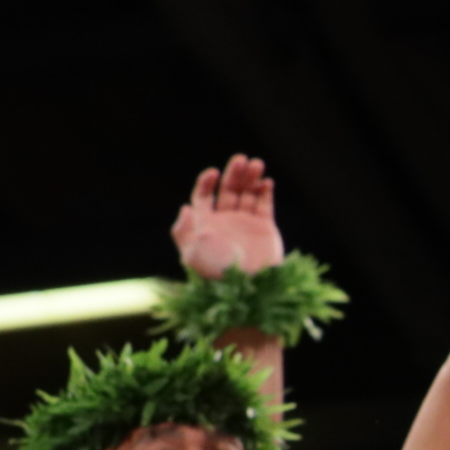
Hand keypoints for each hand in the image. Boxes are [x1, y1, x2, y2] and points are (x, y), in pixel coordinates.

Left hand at [170, 153, 284, 278]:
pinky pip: (264, 205)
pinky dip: (265, 192)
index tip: (213, 173)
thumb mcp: (191, 253)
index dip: (207, 182)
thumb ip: (184, 229)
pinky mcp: (265, 229)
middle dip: (233, 174)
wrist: (248, 289)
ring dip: (251, 178)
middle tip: (241, 160)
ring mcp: (245, 224)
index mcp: (205, 225)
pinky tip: (266, 181)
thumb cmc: (216, 272)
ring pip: (247, 194)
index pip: (204, 196)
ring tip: (256, 164)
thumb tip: (186, 207)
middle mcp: (225, 222)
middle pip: (228, 190)